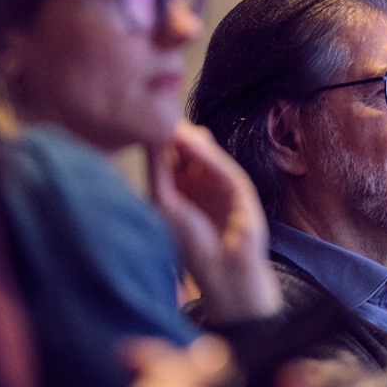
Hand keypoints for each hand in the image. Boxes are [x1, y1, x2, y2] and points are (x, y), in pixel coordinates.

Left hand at [149, 122, 281, 321]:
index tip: (145, 117)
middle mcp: (202, 181)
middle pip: (189, 149)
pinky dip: (209, 154)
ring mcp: (223, 184)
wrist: (222, 272)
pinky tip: (194, 141)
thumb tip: (150, 136)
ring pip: (207, 154)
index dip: (160, 137)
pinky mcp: (241, 191)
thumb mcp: (165, 201)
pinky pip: (223, 167)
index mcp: (181, 186)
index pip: (170, 154)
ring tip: (175, 125)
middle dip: (177, 134)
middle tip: (161, 114)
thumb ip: (159, 170)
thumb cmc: (190, 244)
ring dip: (192, 140)